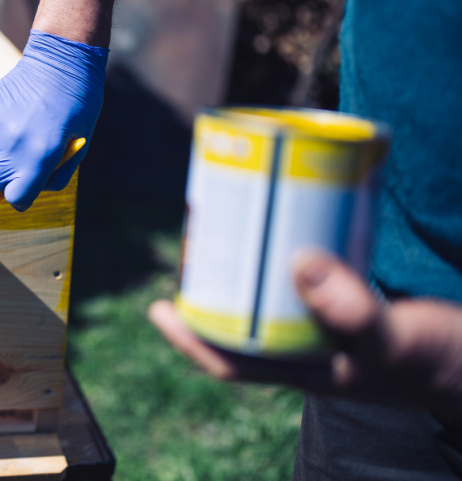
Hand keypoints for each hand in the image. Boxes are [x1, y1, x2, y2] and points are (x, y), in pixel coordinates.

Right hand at [0, 30, 108, 210]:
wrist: (60, 63)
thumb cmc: (77, 107)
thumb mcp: (79, 147)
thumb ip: (56, 176)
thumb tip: (31, 193)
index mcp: (39, 159)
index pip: (16, 197)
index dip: (22, 194)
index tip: (25, 185)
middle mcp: (11, 148)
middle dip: (5, 176)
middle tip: (18, 157)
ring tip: (6, 136)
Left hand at [148, 250, 461, 421]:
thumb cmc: (441, 361)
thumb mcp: (395, 339)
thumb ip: (352, 311)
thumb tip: (297, 265)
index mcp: (307, 370)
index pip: (232, 360)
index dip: (190, 338)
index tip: (157, 307)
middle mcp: (310, 348)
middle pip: (245, 320)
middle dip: (214, 286)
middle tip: (193, 241)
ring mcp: (330, 325)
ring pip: (273, 296)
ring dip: (248, 265)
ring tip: (227, 223)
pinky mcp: (353, 301)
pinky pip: (310, 277)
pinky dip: (293, 252)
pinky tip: (289, 221)